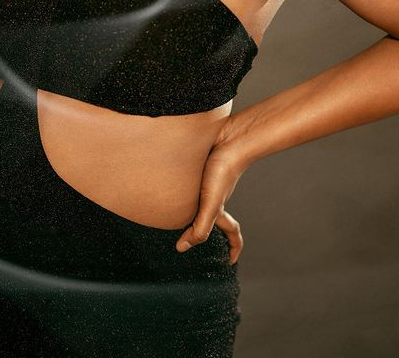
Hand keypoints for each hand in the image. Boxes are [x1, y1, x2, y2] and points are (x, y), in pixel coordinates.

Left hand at [175, 136, 244, 263]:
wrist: (227, 137)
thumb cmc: (223, 170)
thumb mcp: (211, 204)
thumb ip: (200, 227)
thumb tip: (183, 247)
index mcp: (220, 208)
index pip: (232, 233)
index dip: (234, 248)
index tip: (231, 261)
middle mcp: (214, 195)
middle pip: (212, 216)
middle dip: (202, 227)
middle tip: (189, 235)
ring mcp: (206, 180)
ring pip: (197, 197)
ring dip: (187, 204)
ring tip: (169, 208)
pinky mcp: (196, 164)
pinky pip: (187, 178)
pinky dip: (179, 183)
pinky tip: (164, 179)